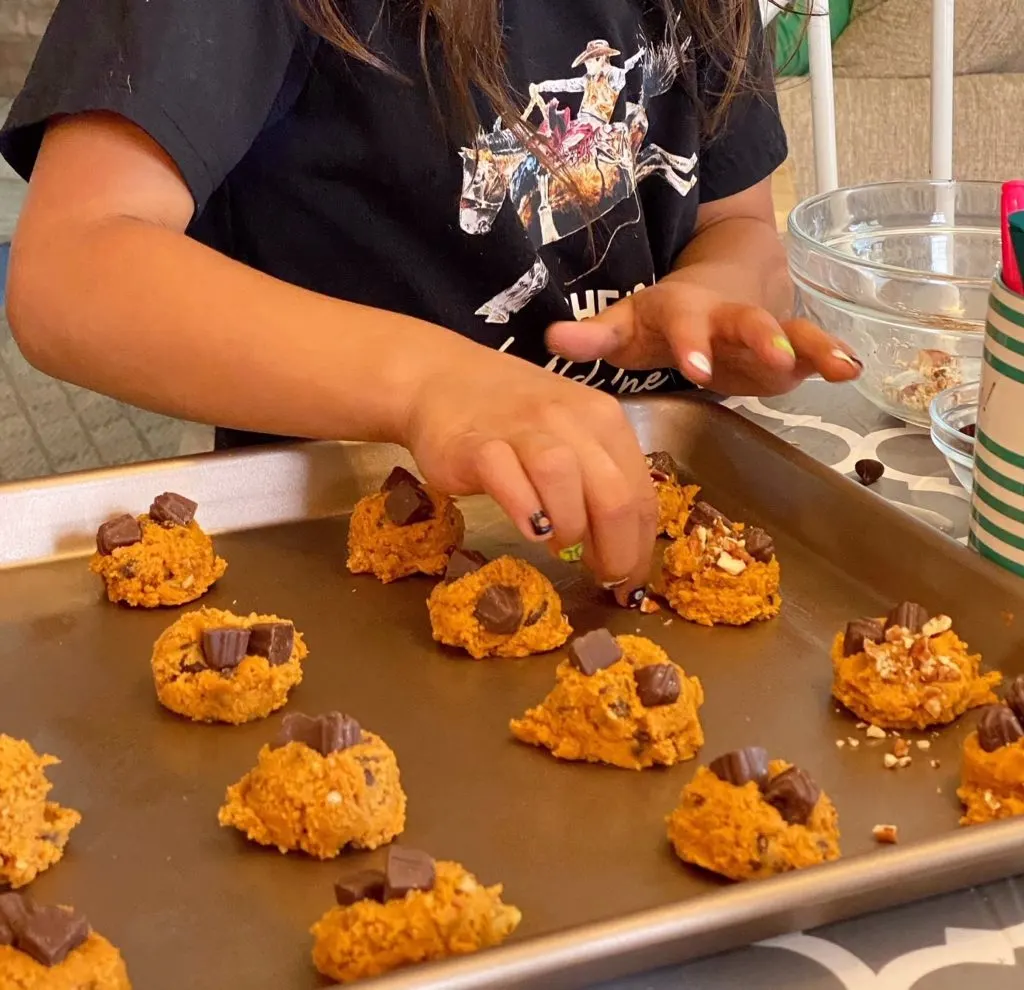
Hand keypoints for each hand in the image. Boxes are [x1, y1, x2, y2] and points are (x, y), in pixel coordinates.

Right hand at [403, 344, 656, 604]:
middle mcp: (570, 419)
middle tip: (602, 579)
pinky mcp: (477, 445)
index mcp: (604, 420)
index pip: (641, 494)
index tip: (629, 583)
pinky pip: (507, 478)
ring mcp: (522, 429)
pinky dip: (524, 510)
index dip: (641, 548)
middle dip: (616, 551)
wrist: (441, 380)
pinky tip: (528, 530)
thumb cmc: (513, 418)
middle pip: (613, 495)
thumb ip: (595, 484)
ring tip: (560, 546)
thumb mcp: (569, 438)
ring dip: (571, 527)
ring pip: (565, 479)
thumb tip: (619, 554)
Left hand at [545, 278, 861, 396]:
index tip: (695, 366)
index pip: (685, 325)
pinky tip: (852, 369)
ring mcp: (762, 330)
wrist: (714, 286)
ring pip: (791, 331)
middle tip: (776, 359)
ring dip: (811, 346)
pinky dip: (832, 357)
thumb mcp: (626, 324)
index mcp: (683, 312)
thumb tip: (551, 339)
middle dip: (761, 339)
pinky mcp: (787, 350)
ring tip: (839, 365)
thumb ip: (593, 336)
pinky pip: (813, 348)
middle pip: (746, 322)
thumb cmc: (661, 318)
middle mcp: (727, 316)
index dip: (691, 344)